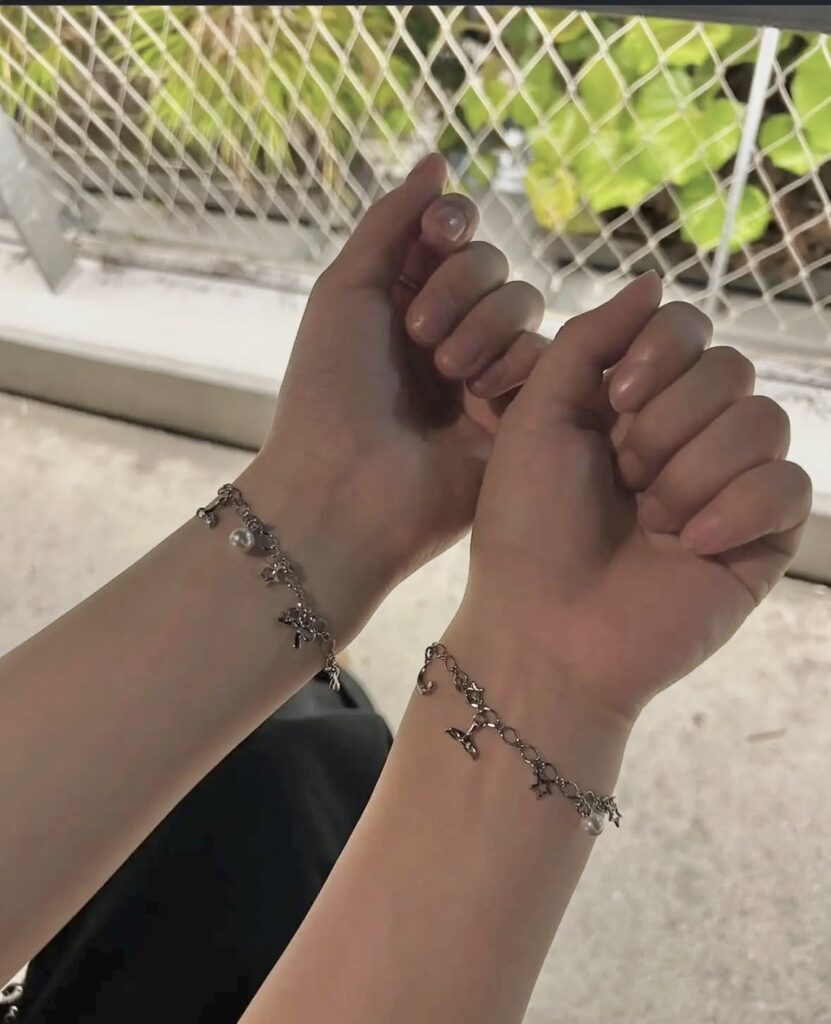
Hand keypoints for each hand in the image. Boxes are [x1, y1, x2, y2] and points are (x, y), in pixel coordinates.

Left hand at [241, 155, 544, 636]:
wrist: (347, 486)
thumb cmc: (330, 390)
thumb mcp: (347, 291)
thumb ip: (392, 222)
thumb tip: (439, 161)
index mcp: (403, 299)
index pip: (454, 234)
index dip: (453, 226)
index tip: (438, 238)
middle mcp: (448, 330)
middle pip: (493, 264)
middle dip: (459, 288)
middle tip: (419, 336)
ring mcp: (484, 371)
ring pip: (523, 304)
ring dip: (483, 327)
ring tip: (447, 375)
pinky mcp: (517, 412)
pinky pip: (545, 355)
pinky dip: (513, 364)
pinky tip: (479, 397)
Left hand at [456, 273, 811, 720]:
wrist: (542, 629)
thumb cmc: (526, 527)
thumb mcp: (538, 415)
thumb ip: (590, 340)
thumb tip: (654, 280)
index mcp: (635, 404)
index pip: (689, 329)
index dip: (661, 351)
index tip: (616, 400)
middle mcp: (688, 436)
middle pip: (730, 369)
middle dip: (667, 422)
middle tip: (623, 475)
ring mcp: (729, 487)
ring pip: (763, 420)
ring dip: (693, 469)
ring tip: (650, 519)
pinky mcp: (761, 539)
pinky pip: (788, 486)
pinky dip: (736, 508)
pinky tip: (689, 545)